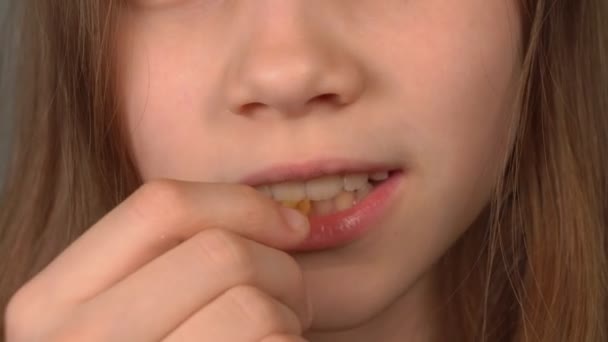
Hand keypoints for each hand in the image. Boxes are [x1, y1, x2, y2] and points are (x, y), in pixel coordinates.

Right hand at [5, 180, 311, 341]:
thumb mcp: (119, 318)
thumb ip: (165, 268)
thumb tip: (279, 218)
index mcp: (50, 302)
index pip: (158, 205)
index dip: (241, 204)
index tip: (292, 225)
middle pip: (220, 252)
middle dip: (282, 269)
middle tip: (293, 301)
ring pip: (252, 306)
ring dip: (289, 320)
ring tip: (278, 337)